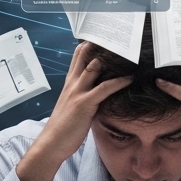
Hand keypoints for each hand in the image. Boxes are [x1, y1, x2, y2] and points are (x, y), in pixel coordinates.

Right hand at [16, 42, 131, 180]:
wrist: (51, 143)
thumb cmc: (64, 127)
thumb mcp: (73, 104)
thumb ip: (84, 94)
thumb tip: (100, 89)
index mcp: (70, 82)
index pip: (79, 54)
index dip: (91, 43)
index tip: (106, 36)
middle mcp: (73, 83)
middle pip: (85, 54)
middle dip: (102, 44)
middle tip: (120, 37)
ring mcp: (78, 92)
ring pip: (94, 66)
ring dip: (113, 60)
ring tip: (129, 53)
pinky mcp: (84, 103)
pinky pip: (104, 88)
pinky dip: (118, 82)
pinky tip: (130, 78)